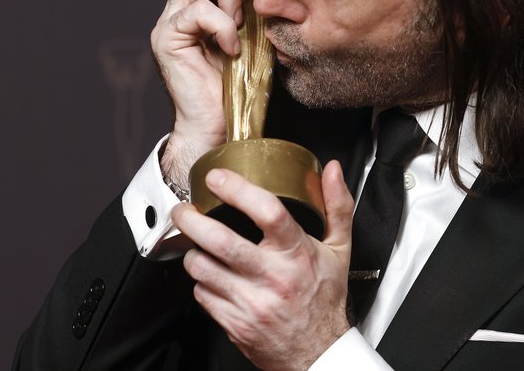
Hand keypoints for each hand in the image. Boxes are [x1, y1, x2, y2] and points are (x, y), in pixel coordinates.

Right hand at [151, 0, 254, 182]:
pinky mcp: (168, 39)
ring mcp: (169, 20)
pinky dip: (223, 27)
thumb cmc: (238, 82)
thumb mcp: (253, 30)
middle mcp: (178, 4)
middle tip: (246, 4)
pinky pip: (198, 11)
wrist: (221, 124)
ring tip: (238, 25)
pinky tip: (231, 48)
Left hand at [172, 161, 353, 370]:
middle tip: (184, 209)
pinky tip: (211, 274)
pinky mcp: (235, 323)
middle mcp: (272, 277)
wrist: (319, 352)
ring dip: (192, 252)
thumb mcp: (339, 249)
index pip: (267, 212)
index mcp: (297, 253)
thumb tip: (332, 171)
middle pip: (221, 241)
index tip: (218, 178)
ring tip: (195, 243)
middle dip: (192, 220)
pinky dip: (201, 280)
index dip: (238, 190)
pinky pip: (202, 294)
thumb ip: (337, 206)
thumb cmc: (325, 298)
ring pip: (203, 269)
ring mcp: (251, 303)